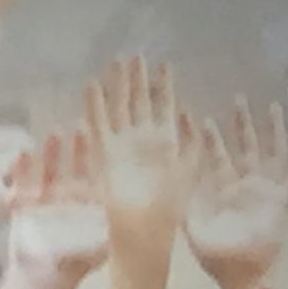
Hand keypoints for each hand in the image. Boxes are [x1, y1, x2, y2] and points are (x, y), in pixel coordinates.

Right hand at [2, 127, 108, 288]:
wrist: (44, 280)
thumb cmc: (74, 265)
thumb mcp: (100, 246)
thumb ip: (114, 231)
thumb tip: (141, 223)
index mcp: (88, 209)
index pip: (96, 179)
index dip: (101, 163)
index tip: (110, 146)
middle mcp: (69, 201)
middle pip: (73, 169)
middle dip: (77, 150)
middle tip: (82, 129)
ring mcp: (45, 201)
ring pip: (50, 171)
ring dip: (53, 154)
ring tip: (55, 133)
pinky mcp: (24, 206)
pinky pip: (22, 183)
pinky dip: (22, 169)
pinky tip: (24, 154)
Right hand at [86, 57, 185, 254]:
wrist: (145, 234)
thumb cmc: (170, 209)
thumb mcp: (190, 173)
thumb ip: (194, 145)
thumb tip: (194, 115)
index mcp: (165, 144)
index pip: (164, 108)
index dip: (164, 87)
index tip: (165, 65)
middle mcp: (141, 141)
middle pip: (138, 102)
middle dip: (137, 79)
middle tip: (136, 54)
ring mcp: (121, 146)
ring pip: (117, 108)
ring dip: (116, 86)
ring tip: (115, 62)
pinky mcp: (104, 155)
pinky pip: (98, 126)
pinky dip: (95, 107)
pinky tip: (93, 86)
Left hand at [182, 99, 287, 288]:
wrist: (238, 276)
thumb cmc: (213, 257)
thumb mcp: (186, 222)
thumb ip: (178, 197)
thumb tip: (161, 175)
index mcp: (218, 188)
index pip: (209, 152)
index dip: (200, 133)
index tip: (190, 110)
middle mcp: (242, 186)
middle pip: (242, 146)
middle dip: (239, 123)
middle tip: (237, 97)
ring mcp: (262, 192)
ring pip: (268, 153)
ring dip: (269, 131)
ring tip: (272, 107)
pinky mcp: (279, 201)